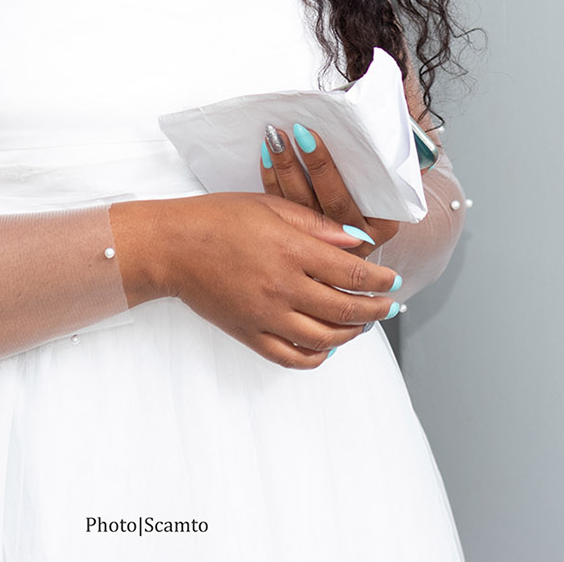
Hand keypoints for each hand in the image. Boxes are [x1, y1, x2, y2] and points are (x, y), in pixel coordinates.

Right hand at [110, 193, 400, 369]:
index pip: (353, 274)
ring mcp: (265, 315)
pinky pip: (289, 356)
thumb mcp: (271, 206)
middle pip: (346, 310)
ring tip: (362, 326)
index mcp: (292, 250)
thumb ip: (318, 226)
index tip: (391, 281)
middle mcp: (283, 287)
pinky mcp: (248, 333)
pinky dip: (314, 357)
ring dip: (351, 335)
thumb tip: (357, 242)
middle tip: (388, 307)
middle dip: (376, 311)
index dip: (379, 281)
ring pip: (324, 339)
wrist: (171, 246)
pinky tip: (325, 348)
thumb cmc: (216, 218)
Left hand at [259, 123, 400, 257]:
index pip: (350, 196)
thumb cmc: (375, 188)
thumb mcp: (385, 181)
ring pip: (300, 206)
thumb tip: (347, 123)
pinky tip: (267, 157)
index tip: (310, 136)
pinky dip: (272, 181)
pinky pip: (282, 209)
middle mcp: (354, 239)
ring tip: (275, 139)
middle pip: (325, 202)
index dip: (324, 167)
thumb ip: (372, 164)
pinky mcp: (304, 238)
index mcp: (382, 225)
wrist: (366, 225)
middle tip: (294, 132)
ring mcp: (328, 242)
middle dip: (306, 163)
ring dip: (285, 167)